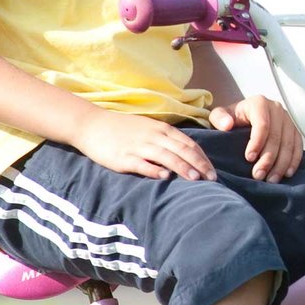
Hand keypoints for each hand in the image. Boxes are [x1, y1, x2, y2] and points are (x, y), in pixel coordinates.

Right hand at [72, 109, 215, 181]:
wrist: (92, 124)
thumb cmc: (123, 129)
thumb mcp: (149, 128)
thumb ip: (167, 140)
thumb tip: (187, 155)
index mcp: (161, 129)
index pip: (189, 144)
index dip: (203, 158)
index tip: (213, 172)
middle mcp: (153, 136)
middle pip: (182, 150)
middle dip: (199, 165)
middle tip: (212, 180)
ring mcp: (138, 146)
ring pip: (166, 157)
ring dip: (182, 168)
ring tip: (195, 179)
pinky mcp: (123, 157)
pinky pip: (142, 164)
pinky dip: (154, 170)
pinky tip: (164, 177)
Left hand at [208, 94, 303, 182]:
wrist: (244, 115)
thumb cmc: (231, 118)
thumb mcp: (219, 115)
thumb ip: (219, 118)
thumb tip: (227, 124)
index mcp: (259, 103)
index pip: (262, 124)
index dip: (257, 143)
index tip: (249, 158)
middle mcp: (276, 109)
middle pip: (277, 137)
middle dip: (268, 159)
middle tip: (258, 175)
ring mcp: (288, 119)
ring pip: (289, 144)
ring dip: (281, 164)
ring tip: (271, 179)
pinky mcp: (294, 130)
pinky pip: (298, 146)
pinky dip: (294, 161)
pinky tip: (287, 173)